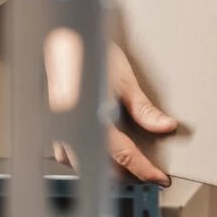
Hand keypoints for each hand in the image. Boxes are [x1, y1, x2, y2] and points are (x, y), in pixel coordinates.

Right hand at [49, 41, 177, 185]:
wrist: (60, 38)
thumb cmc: (86, 52)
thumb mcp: (122, 78)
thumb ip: (143, 108)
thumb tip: (164, 126)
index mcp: (90, 117)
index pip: (123, 155)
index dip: (144, 170)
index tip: (158, 178)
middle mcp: (71, 128)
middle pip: (102, 167)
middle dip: (127, 173)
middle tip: (148, 171)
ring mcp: (58, 128)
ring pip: (83, 163)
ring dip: (106, 167)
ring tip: (127, 162)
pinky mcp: (52, 124)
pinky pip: (68, 153)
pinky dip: (87, 156)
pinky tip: (97, 148)